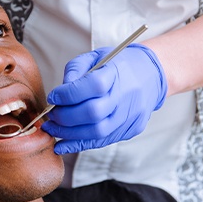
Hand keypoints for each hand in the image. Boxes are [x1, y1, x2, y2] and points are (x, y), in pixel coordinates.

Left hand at [41, 43, 167, 153]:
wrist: (151, 75)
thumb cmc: (117, 64)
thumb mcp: (95, 57)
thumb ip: (75, 70)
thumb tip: (59, 94)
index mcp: (118, 72)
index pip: (93, 86)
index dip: (68, 94)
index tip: (53, 97)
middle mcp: (127, 95)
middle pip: (93, 113)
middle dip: (65, 117)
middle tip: (50, 116)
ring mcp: (131, 115)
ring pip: (96, 132)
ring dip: (68, 134)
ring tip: (52, 129)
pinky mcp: (131, 129)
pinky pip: (102, 141)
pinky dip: (79, 144)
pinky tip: (62, 144)